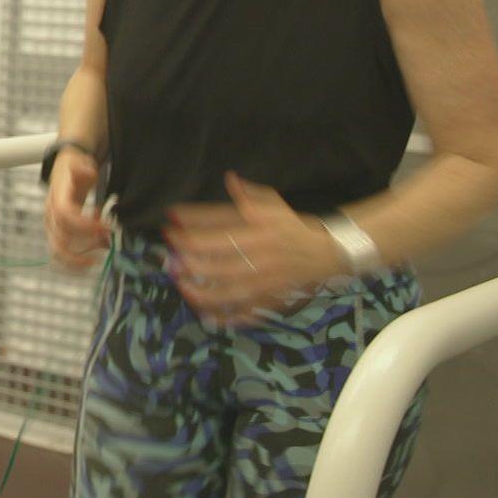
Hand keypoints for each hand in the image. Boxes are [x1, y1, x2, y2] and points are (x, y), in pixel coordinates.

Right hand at [44, 145, 109, 269]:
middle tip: (106, 239)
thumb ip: (83, 168)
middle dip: (86, 243)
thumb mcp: (79, 163)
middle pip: (61, 238)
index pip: (65, 216)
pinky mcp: (57, 233)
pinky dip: (78, 259)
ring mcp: (52, 226)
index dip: (84, 225)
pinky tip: (96, 252)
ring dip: (81, 256)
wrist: (65, 169)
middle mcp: (51, 215)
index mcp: (57, 198)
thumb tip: (87, 172)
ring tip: (102, 248)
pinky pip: (62, 253)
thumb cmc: (74, 168)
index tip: (105, 225)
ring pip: (58, 251)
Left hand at [165, 172, 346, 325]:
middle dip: (187, 262)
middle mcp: (260, 259)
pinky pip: (246, 314)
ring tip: (180, 284)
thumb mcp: (274, 206)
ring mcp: (266, 284)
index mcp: (259, 233)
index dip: (189, 227)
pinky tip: (206, 315)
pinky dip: (225, 318)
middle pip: (217, 264)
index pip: (217, 230)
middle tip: (168, 258)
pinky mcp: (271, 302)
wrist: (330, 254)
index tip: (169, 222)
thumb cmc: (293, 228)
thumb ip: (248, 194)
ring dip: (200, 291)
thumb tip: (229, 178)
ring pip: (228, 293)